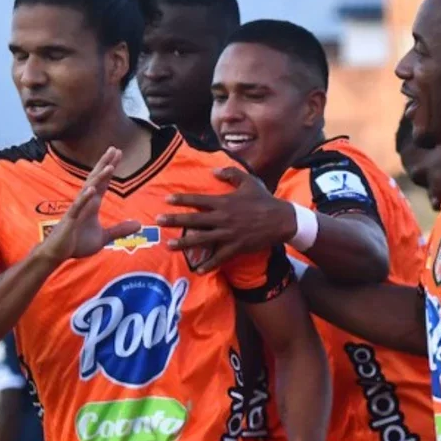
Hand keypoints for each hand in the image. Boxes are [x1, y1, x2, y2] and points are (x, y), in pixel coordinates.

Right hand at [37, 147, 140, 263]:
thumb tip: (139, 225)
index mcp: (92, 204)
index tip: (118, 154)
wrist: (57, 254)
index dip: (110, 168)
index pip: (103, 182)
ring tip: (109, 166)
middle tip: (114, 149)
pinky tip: (91, 189)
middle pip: (96, 179)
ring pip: (88, 189)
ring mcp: (77, 209)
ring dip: (98, 178)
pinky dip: (85, 198)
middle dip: (105, 164)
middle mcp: (85, 202)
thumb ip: (120, 230)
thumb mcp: (103, 237)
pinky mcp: (70, 220)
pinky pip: (78, 207)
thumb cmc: (77, 243)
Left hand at [156, 167, 296, 273]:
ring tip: (169, 245)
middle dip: (175, 220)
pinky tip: (197, 270)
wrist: (282, 220)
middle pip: (194, 220)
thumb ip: (230, 174)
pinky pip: (219, 257)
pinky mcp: (236, 247)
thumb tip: (214, 170)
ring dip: (184, 243)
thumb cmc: (264, 200)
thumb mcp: (248, 181)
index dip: (182, 200)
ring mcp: (228, 234)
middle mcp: (223, 218)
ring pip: (202, 239)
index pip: (198, 200)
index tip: (167, 200)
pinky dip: (208, 265)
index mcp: (224, 202)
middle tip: (158, 221)